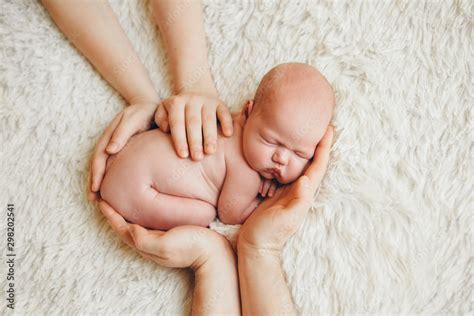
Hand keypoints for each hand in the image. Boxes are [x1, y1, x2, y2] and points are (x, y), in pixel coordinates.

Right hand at [87, 102, 157, 201]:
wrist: (153, 107)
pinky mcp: (125, 151)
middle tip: (93, 200)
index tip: (95, 188)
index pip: (99, 158)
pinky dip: (112, 177)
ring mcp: (116, 148)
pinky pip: (115, 166)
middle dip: (94, 182)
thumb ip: (122, 133)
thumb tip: (110, 151)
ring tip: (100, 200)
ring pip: (105, 167)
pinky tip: (117, 189)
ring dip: (101, 182)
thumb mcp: (133, 118)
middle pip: (98, 165)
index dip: (96, 173)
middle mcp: (110, 143)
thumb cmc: (144, 112)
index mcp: (109, 136)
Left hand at [98, 198, 230, 269]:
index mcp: (147, 244)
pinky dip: (141, 214)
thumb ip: (145, 240)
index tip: (101, 200)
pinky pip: (149, 223)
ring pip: (136, 225)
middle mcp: (150, 243)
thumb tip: (130, 229)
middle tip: (106, 198)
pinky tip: (145, 206)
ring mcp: (160, 239)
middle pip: (125, 228)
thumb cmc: (192, 246)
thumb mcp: (166, 245)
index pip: (122, 229)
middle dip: (115, 214)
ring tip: (120, 201)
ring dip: (126, 214)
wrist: (213, 253)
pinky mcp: (169, 235)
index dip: (110, 215)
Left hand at [154, 93, 233, 160]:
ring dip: (210, 136)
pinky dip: (227, 123)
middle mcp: (192, 100)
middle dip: (195, 141)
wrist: (195, 93)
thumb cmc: (177, 111)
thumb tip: (166, 129)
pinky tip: (228, 135)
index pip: (177, 122)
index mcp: (176, 103)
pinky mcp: (220, 103)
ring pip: (209, 119)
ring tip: (210, 151)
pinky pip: (224, 113)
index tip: (183, 155)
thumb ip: (160, 119)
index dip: (180, 139)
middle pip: (193, 122)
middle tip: (196, 157)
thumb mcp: (163, 111)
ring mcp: (207, 101)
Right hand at [238, 126, 333, 254]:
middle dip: (316, 143)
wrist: (256, 245)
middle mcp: (298, 190)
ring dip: (303, 148)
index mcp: (303, 194)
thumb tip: (307, 180)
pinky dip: (287, 158)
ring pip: (298, 164)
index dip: (324, 148)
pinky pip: (284, 170)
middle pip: (311, 162)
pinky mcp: (276, 191)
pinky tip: (283, 150)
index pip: (318, 167)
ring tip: (303, 130)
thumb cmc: (270, 233)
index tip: (328, 129)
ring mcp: (287, 190)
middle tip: (319, 123)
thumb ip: (297, 201)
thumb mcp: (285, 218)